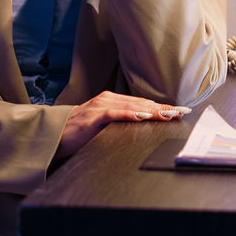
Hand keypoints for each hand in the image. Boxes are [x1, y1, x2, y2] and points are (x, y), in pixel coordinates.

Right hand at [55, 90, 190, 158]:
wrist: (54, 135)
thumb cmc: (77, 133)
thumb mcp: (103, 127)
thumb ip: (119, 123)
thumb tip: (141, 127)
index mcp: (112, 101)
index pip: (143, 104)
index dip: (162, 107)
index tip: (180, 111)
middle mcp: (109, 99)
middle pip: (142, 103)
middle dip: (163, 108)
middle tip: (182, 112)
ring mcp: (101, 105)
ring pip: (133, 106)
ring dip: (153, 110)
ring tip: (169, 114)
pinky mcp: (94, 116)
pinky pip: (115, 113)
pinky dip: (130, 114)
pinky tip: (144, 115)